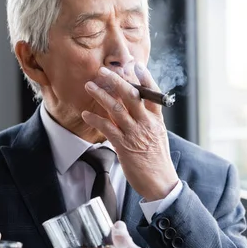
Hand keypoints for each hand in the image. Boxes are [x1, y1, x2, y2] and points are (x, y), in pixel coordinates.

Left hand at [82, 64, 177, 200]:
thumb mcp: (157, 136)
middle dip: (116, 81)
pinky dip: (95, 119)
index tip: (135, 65)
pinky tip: (86, 114)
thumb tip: (131, 106)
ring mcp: (135, 134)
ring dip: (101, 95)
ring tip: (89, 86)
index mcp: (157, 120)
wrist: (160, 183)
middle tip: (103, 71)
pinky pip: (107, 128)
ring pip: (116, 109)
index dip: (145, 78)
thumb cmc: (156, 159)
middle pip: (132, 96)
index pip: (153, 94)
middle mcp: (146, 124)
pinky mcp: (124, 146)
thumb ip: (145, 120)